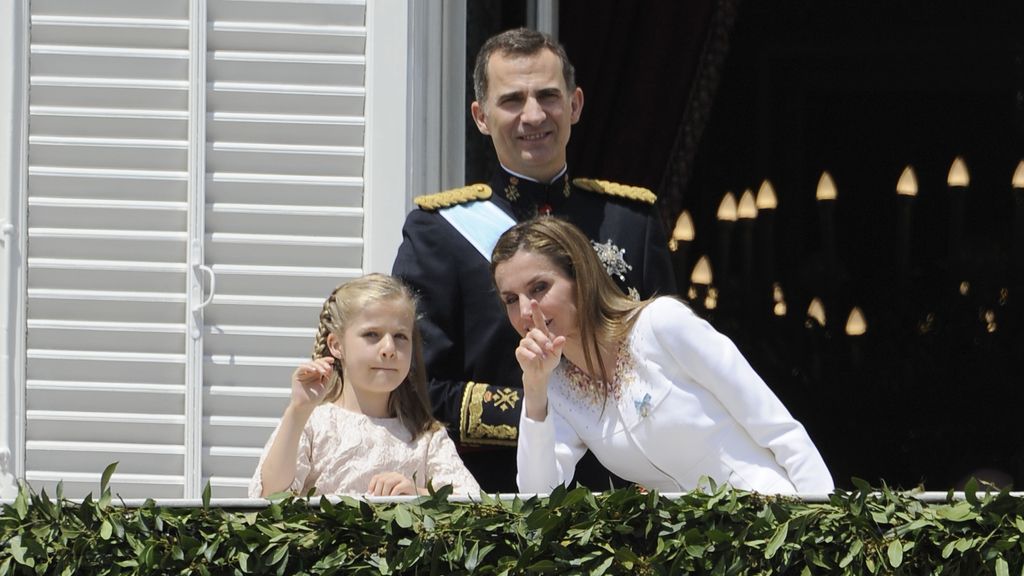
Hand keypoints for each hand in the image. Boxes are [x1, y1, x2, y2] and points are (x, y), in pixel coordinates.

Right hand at [289, 356, 334, 409]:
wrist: (306, 406)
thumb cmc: (315, 398)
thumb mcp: (325, 385)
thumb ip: (328, 376)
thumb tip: (331, 366)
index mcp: (317, 374)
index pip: (321, 364)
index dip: (326, 360)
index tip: (332, 360)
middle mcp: (310, 372)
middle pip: (316, 362)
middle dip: (323, 363)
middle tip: (328, 368)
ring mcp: (303, 373)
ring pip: (310, 364)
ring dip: (318, 366)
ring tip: (323, 371)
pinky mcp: (297, 375)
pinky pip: (302, 367)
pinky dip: (308, 367)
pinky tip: (314, 370)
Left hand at [366, 472, 417, 495]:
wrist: (417, 497)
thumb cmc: (401, 497)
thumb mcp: (390, 493)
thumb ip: (382, 492)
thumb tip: (371, 497)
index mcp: (389, 476)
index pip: (377, 477)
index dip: (372, 485)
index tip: (370, 493)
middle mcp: (395, 475)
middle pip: (381, 479)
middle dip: (378, 491)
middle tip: (378, 500)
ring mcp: (401, 478)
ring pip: (388, 482)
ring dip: (384, 493)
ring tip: (384, 500)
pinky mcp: (407, 484)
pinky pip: (397, 488)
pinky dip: (392, 495)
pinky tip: (392, 499)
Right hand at [515, 300, 563, 419]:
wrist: (540, 373)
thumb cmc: (549, 362)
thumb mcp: (557, 355)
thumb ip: (558, 347)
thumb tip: (562, 338)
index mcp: (542, 334)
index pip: (538, 320)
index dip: (536, 311)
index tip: (533, 301)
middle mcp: (532, 336)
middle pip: (534, 331)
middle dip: (542, 339)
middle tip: (548, 348)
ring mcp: (525, 343)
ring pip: (528, 341)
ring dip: (536, 348)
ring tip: (541, 356)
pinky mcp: (519, 351)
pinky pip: (523, 350)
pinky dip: (530, 355)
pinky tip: (534, 359)